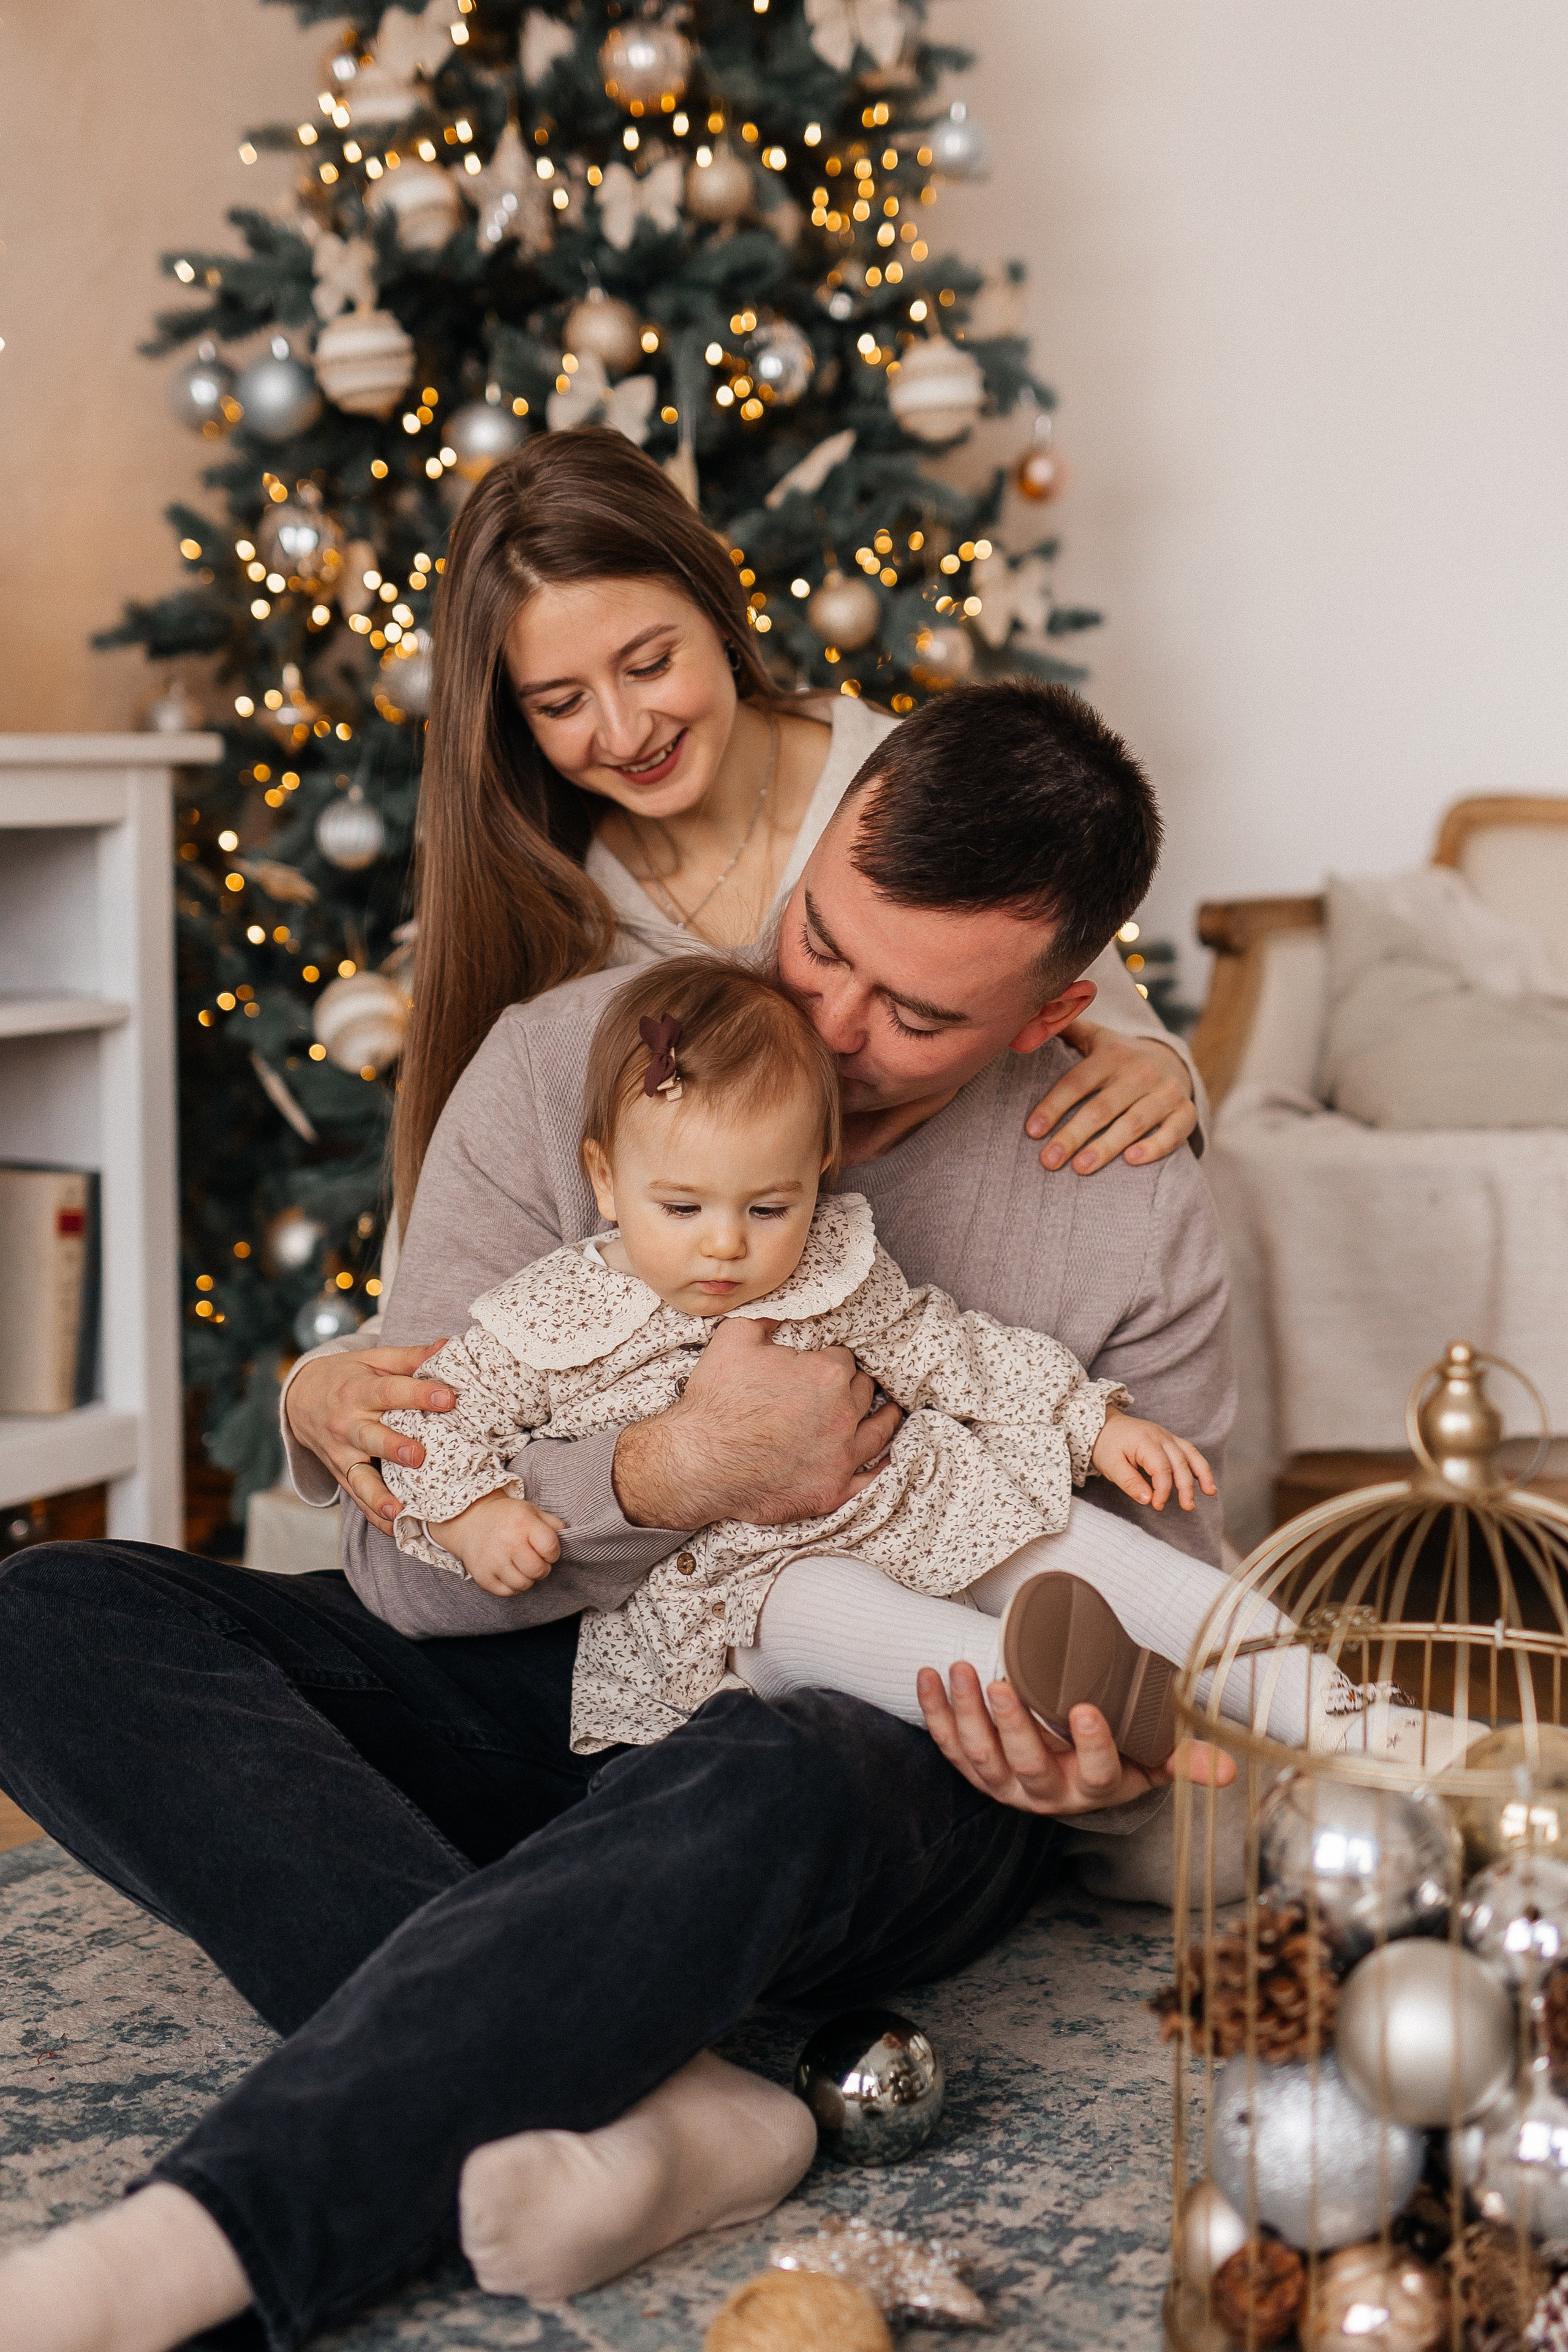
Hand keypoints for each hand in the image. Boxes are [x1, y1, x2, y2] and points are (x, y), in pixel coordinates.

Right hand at [285, 1344, 454, 1527]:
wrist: (300, 1399)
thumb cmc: (348, 1376)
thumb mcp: (374, 1360)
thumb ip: (411, 1357)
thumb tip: (448, 1346)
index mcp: (359, 1390)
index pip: (390, 1391)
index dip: (418, 1393)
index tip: (448, 1396)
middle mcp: (347, 1424)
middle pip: (371, 1437)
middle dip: (393, 1447)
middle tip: (419, 1456)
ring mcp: (341, 1453)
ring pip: (360, 1476)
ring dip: (378, 1494)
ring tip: (398, 1509)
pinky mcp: (341, 1473)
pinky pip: (357, 1497)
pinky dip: (374, 1515)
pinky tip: (394, 1528)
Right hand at [430, 1494, 567, 1596]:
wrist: (471, 1521)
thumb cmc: (507, 1517)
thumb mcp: (531, 1511)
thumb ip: (553, 1524)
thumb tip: (570, 1539)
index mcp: (522, 1523)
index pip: (551, 1549)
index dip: (553, 1552)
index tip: (546, 1549)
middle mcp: (507, 1542)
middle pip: (538, 1571)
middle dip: (541, 1568)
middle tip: (534, 1559)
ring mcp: (493, 1561)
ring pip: (524, 1585)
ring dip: (527, 1578)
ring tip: (520, 1565)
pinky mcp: (482, 1577)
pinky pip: (508, 1592)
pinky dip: (512, 1586)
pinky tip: (508, 1571)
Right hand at [612, 1317, 902, 1531]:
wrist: (698, 1462)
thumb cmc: (716, 1401)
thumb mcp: (735, 1338)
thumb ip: (768, 1317)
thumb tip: (785, 1308)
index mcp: (828, 1375)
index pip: (844, 1359)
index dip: (831, 1359)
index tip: (823, 1363)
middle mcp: (844, 1415)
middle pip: (864, 1393)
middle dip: (857, 1386)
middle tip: (850, 1385)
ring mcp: (841, 1456)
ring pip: (878, 1432)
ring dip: (885, 1418)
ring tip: (891, 1412)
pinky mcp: (832, 1491)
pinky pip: (870, 1478)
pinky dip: (880, 1465)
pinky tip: (885, 1457)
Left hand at [916, 1663, 1234, 1815]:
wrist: (1071, 1771)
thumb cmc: (1118, 1752)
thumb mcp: (1153, 1758)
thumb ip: (1185, 1758)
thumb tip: (1231, 1771)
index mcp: (1093, 1789)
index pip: (1096, 1774)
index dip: (1090, 1745)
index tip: (1086, 1708)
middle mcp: (1046, 1794)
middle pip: (1027, 1766)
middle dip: (1012, 1726)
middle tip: (1002, 1684)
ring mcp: (1005, 1785)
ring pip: (981, 1757)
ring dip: (967, 1714)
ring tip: (961, 1669)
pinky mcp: (975, 1770)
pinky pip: (950, 1746)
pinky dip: (935, 1713)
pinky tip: (928, 1677)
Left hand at [1026, 1022, 1196, 1173]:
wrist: (1172, 1061)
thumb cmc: (1119, 1056)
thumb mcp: (1095, 1037)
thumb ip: (1065, 1028)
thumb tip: (1030, 1016)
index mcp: (1111, 1054)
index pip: (1077, 1082)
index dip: (1053, 1106)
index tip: (1032, 1131)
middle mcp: (1140, 1072)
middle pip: (1102, 1108)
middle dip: (1073, 1135)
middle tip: (1049, 1160)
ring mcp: (1166, 1092)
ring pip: (1134, 1123)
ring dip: (1106, 1147)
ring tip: (1080, 1168)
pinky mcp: (1185, 1112)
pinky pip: (1173, 1133)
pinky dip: (1155, 1147)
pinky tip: (1131, 1161)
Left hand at [1090, 1409, 1216, 1511]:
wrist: (1102, 1424)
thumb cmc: (1105, 1445)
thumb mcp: (1110, 1466)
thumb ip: (1129, 1483)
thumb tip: (1148, 1500)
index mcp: (1145, 1441)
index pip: (1161, 1469)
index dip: (1163, 1490)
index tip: (1157, 1505)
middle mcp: (1160, 1436)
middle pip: (1180, 1462)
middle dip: (1186, 1486)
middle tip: (1188, 1507)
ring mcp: (1166, 1436)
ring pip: (1190, 1453)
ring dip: (1202, 1473)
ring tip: (1211, 1491)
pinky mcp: (1169, 1439)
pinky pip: (1188, 1450)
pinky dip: (1198, 1465)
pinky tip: (1204, 1480)